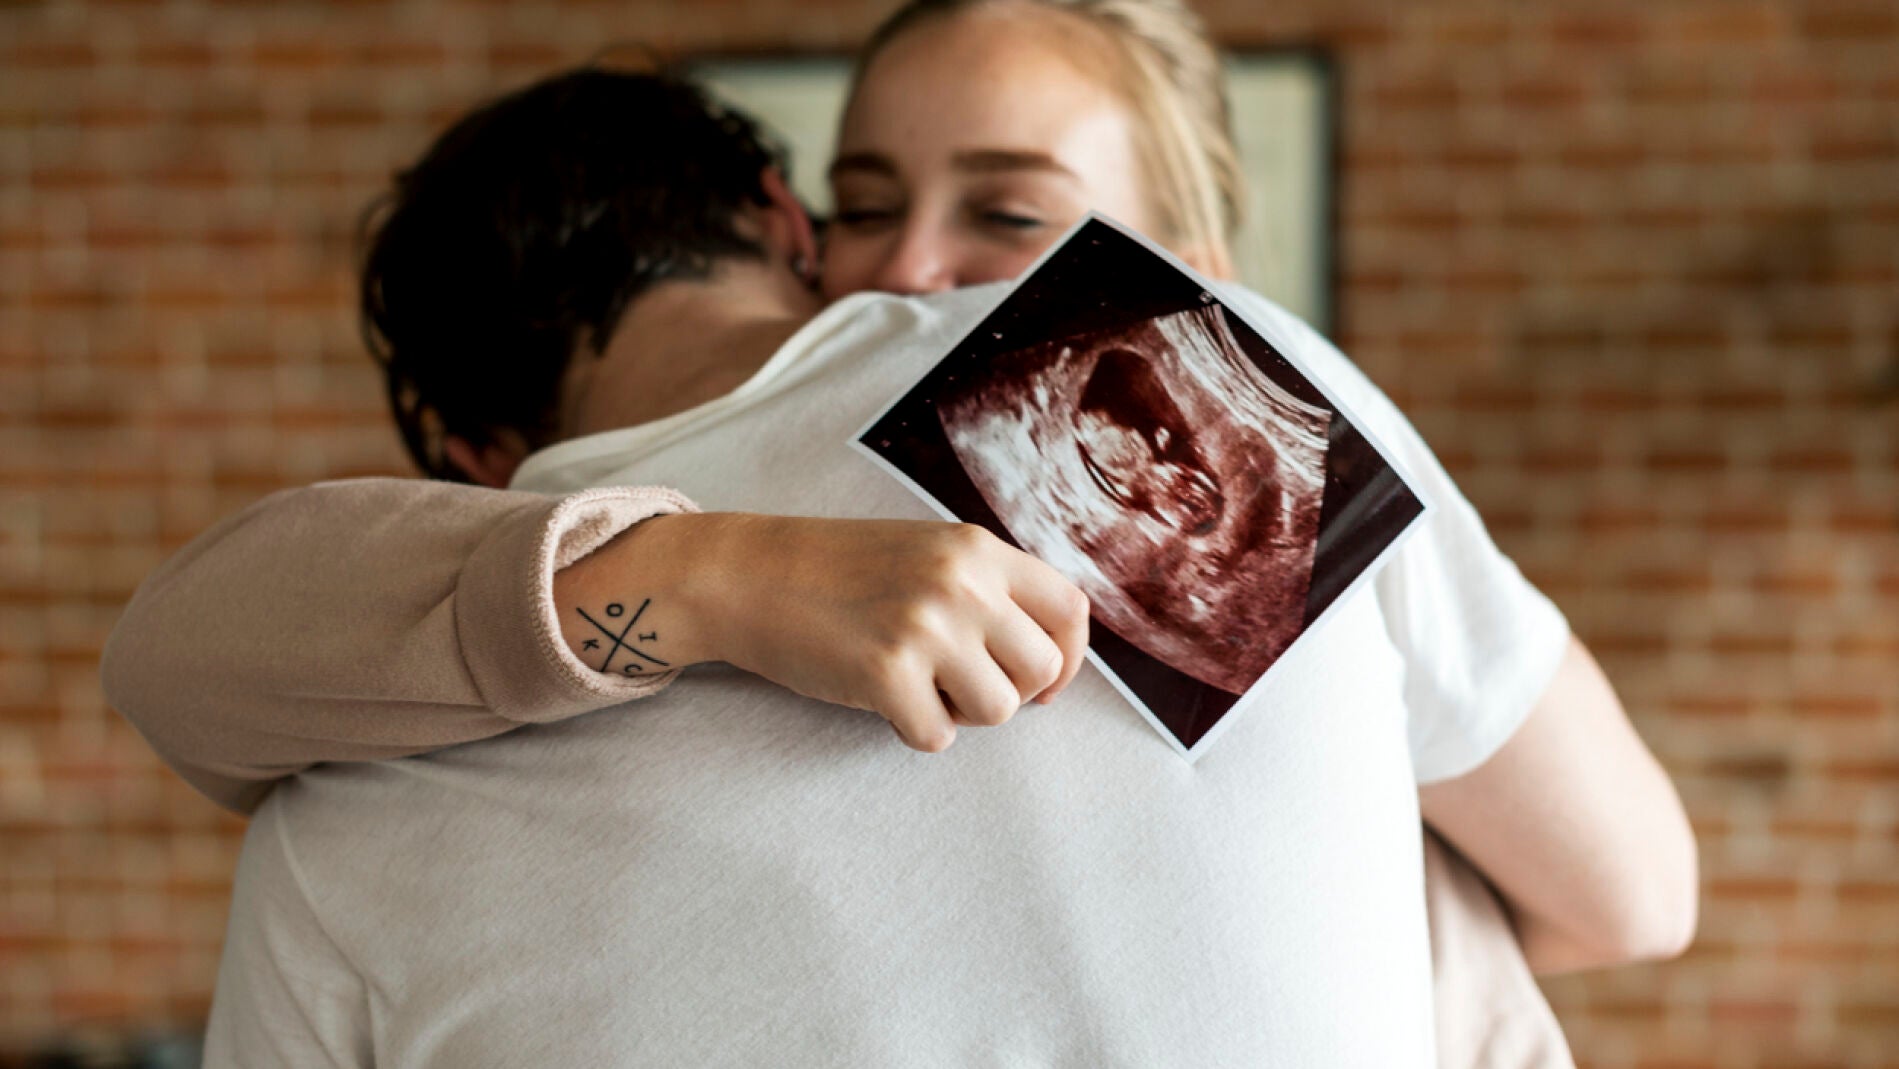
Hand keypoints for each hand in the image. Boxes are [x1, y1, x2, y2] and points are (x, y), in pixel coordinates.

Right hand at [553, 513, 1090, 752]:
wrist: (750, 575)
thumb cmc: (838, 571)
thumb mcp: (927, 553)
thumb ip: (987, 588)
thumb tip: (1049, 658)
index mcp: (978, 549)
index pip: (1071, 610)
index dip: (1069, 658)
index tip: (1041, 683)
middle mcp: (962, 583)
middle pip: (1040, 670)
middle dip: (1008, 691)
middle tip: (959, 683)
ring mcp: (925, 627)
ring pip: (999, 710)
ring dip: (961, 713)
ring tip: (918, 686)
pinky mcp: (886, 673)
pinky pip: (937, 735)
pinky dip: (912, 729)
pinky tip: (881, 698)